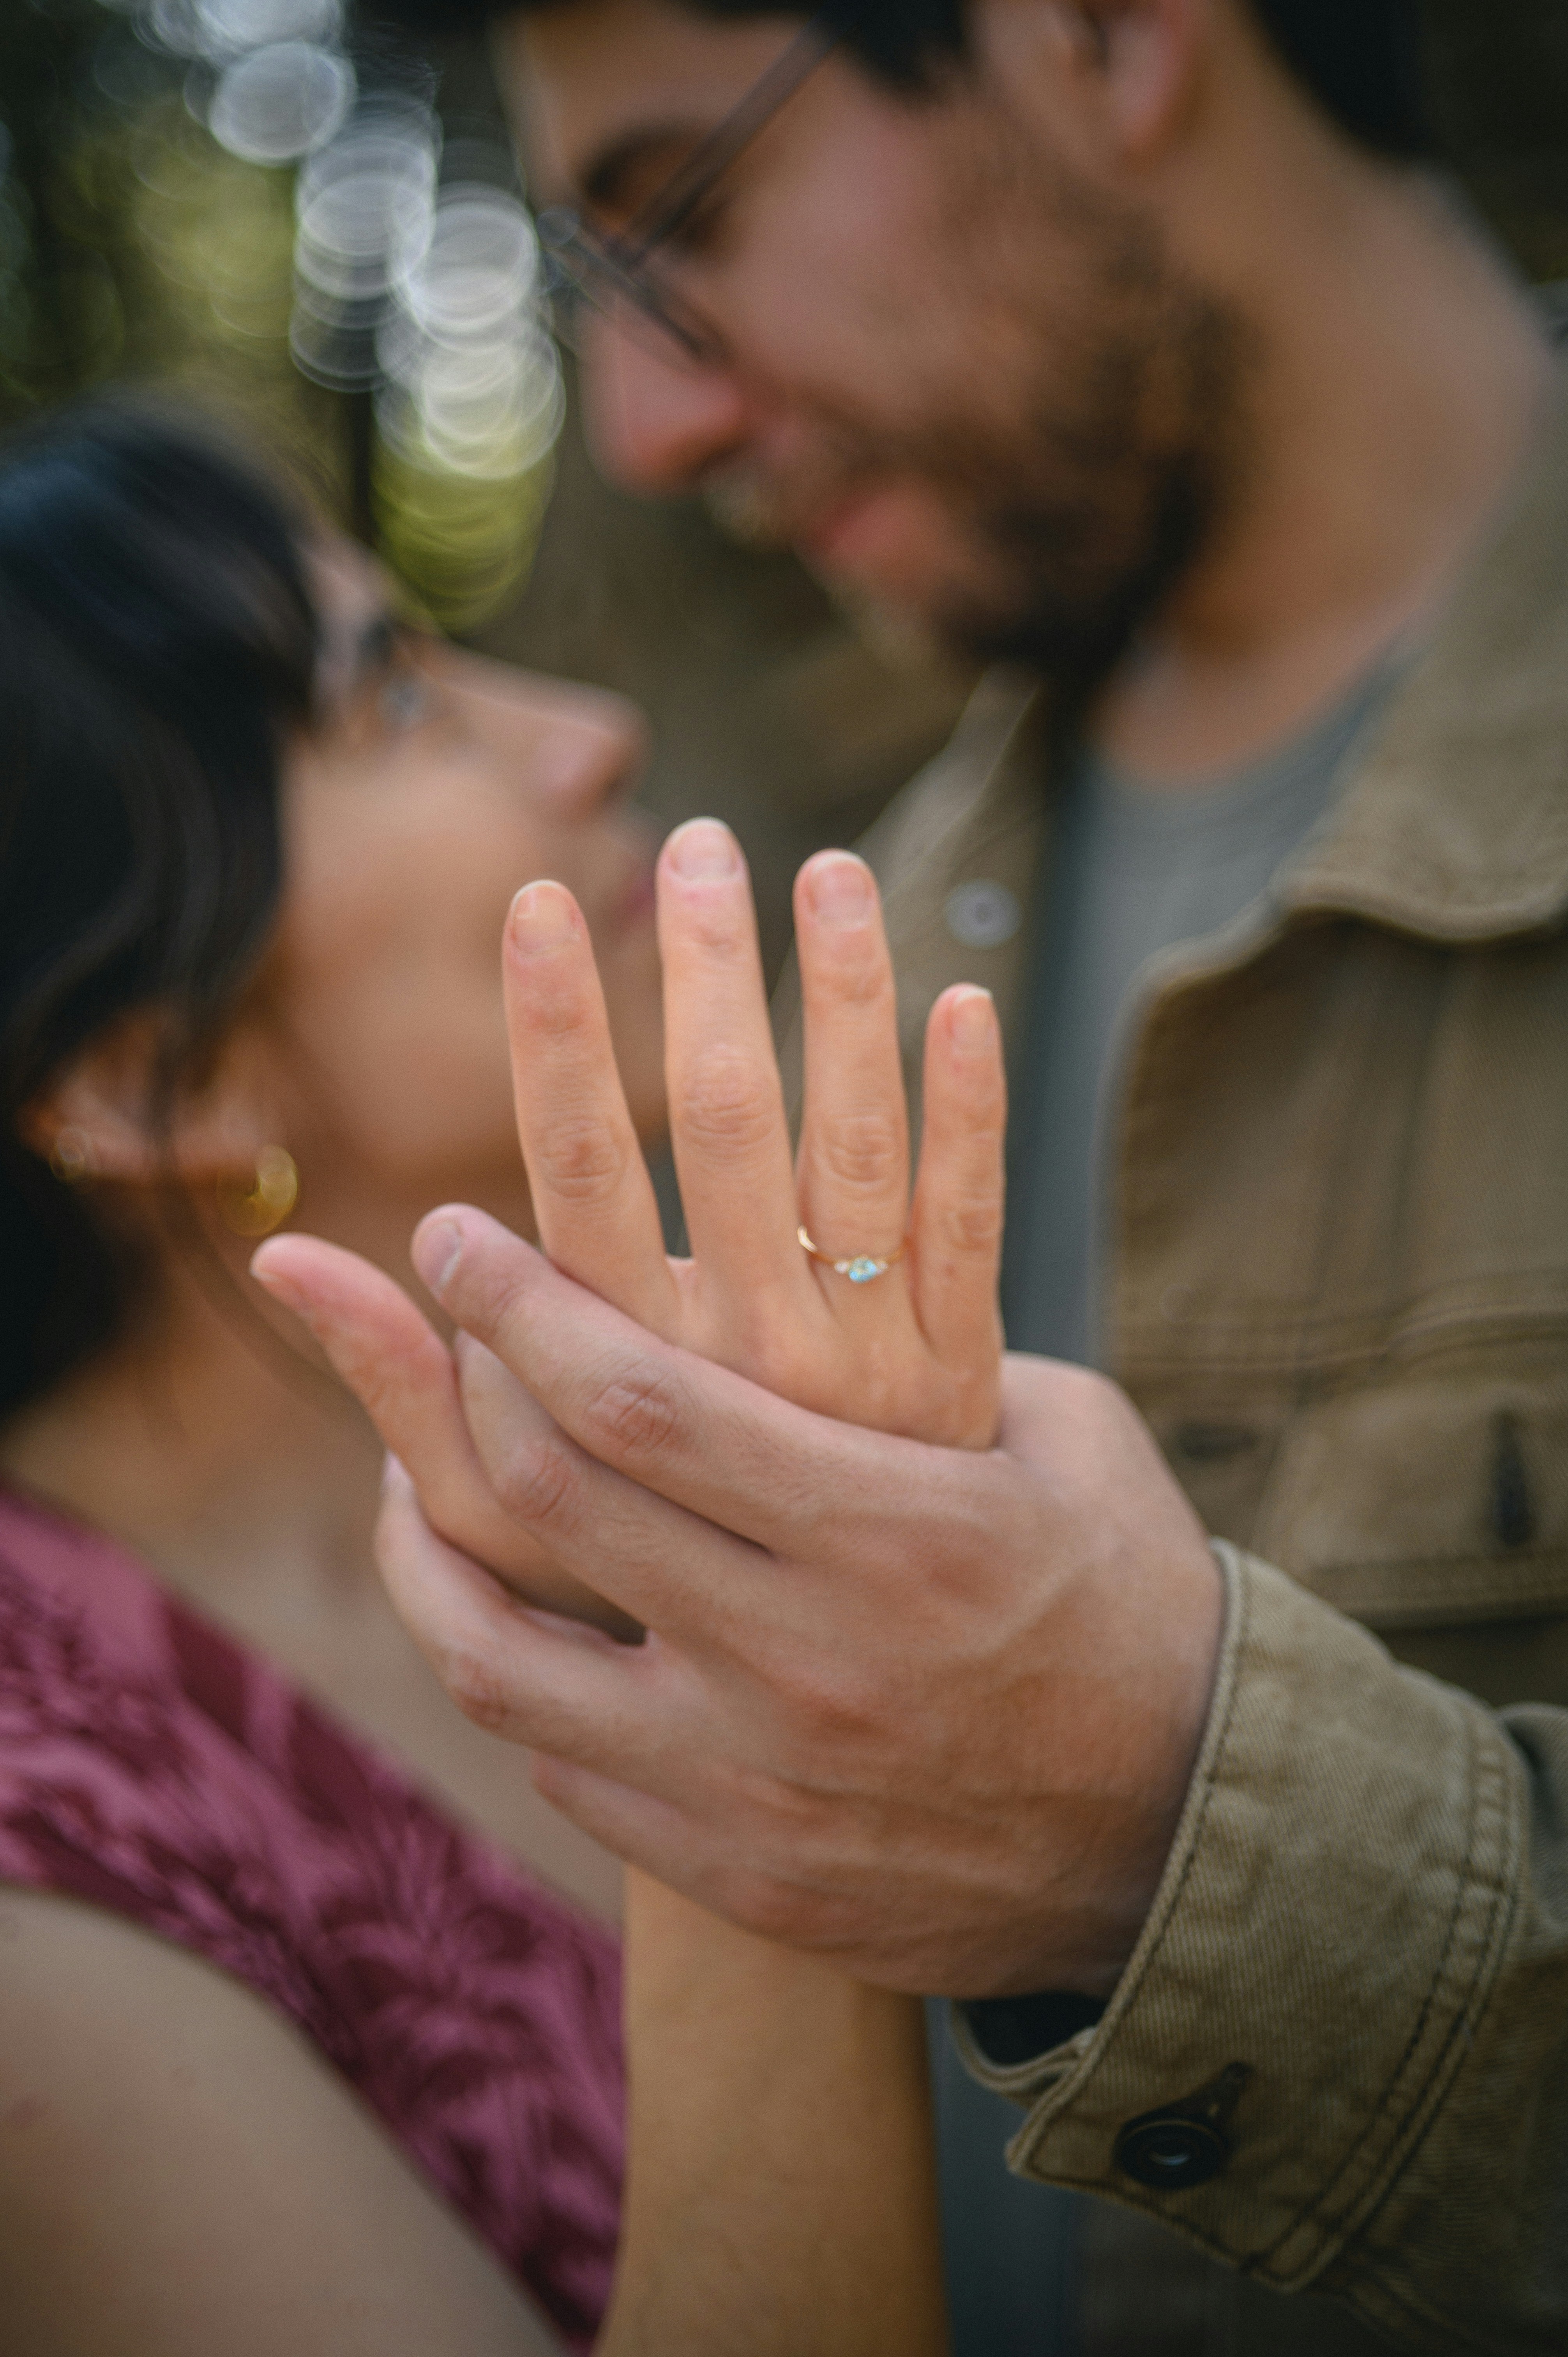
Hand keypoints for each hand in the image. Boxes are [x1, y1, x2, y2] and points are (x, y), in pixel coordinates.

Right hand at [255, 821, 1005, 1630]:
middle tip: (698, 842)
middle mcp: (749, 1359)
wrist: (820, 1709)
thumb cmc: (629, 1591)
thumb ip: (402, 1379)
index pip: (579, 1173)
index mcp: (629, 1373)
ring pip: (858, 1154)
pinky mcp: (963, 1382)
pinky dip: (974, 1115)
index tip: (536, 907)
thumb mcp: (499, 1508)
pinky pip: (974, 1227)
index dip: (554, 1036)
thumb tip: (286, 1262)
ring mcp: (868, 1369)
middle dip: (707, 977)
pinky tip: (968, 999)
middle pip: (729, 1131)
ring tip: (829, 870)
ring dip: (844, 1003)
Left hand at [376, 1243, 1221, 1997]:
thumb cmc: (1130, 1598)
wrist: (1184, 1836)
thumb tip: (817, 1243)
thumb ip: (938, 1343)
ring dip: (427, 1555)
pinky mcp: (744, 1874)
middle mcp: (806, 1660)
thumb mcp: (1065, 1439)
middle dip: (462, 1374)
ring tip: (408, 1479)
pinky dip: (518, 1674)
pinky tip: (520, 1611)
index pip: (641, 1400)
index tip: (459, 1232)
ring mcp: (760, 1785)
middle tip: (432, 1299)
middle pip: (556, 1502)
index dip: (521, 1305)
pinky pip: (564, 1768)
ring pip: (501, 1668)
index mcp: (891, 1530)